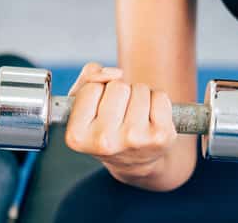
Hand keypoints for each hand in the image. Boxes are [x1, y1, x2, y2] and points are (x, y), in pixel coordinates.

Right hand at [65, 62, 177, 178]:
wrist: (134, 163)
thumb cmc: (104, 127)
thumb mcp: (83, 105)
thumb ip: (87, 78)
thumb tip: (116, 73)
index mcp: (77, 136)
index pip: (91, 88)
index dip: (97, 92)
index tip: (99, 111)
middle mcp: (104, 142)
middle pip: (117, 86)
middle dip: (120, 92)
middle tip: (119, 114)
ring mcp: (134, 140)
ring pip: (140, 89)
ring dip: (139, 95)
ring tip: (134, 116)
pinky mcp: (160, 136)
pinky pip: (160, 96)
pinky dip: (157, 101)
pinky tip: (150, 119)